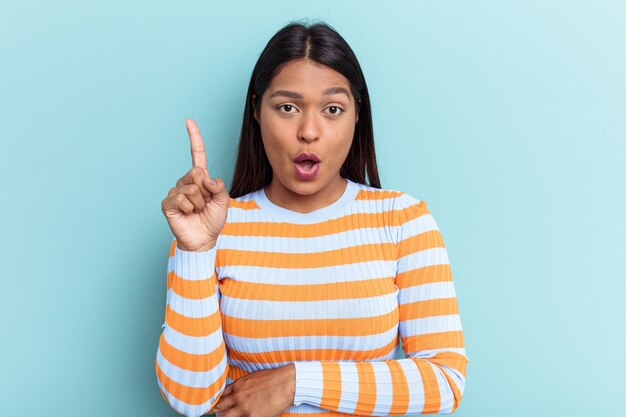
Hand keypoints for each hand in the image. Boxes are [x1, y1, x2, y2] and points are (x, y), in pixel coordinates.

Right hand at [161, 119, 229, 250]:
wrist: (203, 239)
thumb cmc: (212, 220)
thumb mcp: (224, 202)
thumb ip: (219, 186)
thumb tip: (205, 177)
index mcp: (200, 178)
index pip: (196, 154)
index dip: (194, 137)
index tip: (188, 120)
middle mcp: (186, 181)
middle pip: (197, 173)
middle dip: (206, 192)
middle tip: (206, 204)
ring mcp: (175, 191)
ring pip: (192, 189)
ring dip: (200, 203)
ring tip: (198, 211)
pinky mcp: (168, 203)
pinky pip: (182, 199)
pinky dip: (190, 209)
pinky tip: (188, 214)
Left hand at [210, 364, 295, 416]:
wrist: (286, 383)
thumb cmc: (273, 378)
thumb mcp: (253, 377)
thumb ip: (242, 385)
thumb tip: (236, 391)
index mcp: (238, 385)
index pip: (220, 395)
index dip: (215, 401)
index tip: (212, 406)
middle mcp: (238, 396)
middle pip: (220, 407)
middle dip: (214, 411)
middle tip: (210, 413)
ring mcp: (243, 408)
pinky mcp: (252, 416)